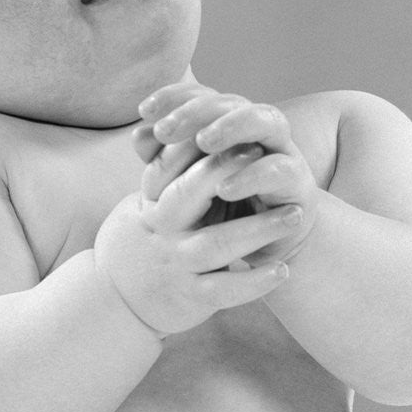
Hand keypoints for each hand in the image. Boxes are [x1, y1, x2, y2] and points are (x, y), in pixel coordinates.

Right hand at [94, 88, 305, 334]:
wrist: (117, 297)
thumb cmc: (148, 234)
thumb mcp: (148, 198)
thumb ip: (169, 164)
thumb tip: (189, 114)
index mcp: (153, 200)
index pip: (171, 164)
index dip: (203, 147)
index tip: (239, 132)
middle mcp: (161, 228)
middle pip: (188, 195)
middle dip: (223, 171)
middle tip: (262, 153)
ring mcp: (176, 263)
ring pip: (214, 245)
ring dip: (256, 229)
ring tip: (295, 214)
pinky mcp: (190, 297)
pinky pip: (223, 291)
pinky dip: (253, 283)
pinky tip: (282, 270)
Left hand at [136, 82, 318, 264]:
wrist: (262, 249)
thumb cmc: (220, 210)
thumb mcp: (185, 186)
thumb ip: (165, 159)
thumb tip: (138, 135)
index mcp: (229, 122)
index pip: (202, 95)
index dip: (173, 96)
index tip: (143, 111)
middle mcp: (258, 129)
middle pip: (231, 101)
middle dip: (196, 112)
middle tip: (166, 130)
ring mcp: (283, 151)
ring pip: (266, 119)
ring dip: (232, 126)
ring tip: (203, 142)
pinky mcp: (299, 183)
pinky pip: (279, 170)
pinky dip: (251, 176)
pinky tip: (224, 188)